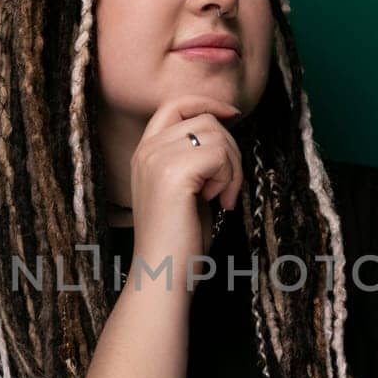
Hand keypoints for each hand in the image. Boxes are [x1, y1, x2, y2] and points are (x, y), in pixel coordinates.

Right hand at [127, 94, 244, 279]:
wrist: (163, 274)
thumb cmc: (179, 240)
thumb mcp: (187, 188)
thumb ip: (195, 158)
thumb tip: (225, 130)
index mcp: (145, 152)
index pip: (176, 104)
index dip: (207, 103)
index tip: (233, 115)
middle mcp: (146, 150)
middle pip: (204, 119)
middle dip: (229, 150)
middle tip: (226, 189)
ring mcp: (156, 159)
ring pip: (216, 135)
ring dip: (231, 167)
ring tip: (222, 199)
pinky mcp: (173, 172)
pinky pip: (220, 155)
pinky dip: (229, 179)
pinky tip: (220, 203)